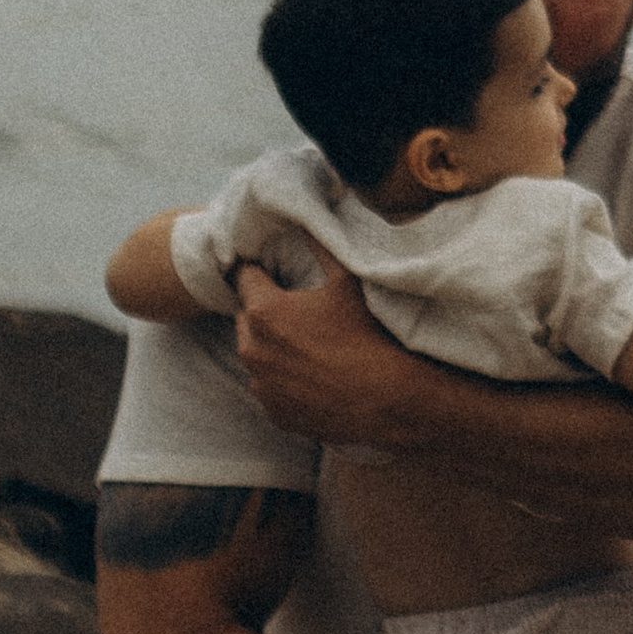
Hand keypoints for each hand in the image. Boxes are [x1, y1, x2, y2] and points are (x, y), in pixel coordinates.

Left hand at [233, 258, 413, 445]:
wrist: (389, 400)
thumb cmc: (369, 337)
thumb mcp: (347, 281)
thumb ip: (320, 246)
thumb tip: (305, 220)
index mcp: (264, 312)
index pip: (244, 277)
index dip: (261, 272)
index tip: (275, 272)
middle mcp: (253, 350)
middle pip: (247, 318)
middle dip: (266, 312)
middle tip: (301, 313)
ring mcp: (262, 386)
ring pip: (257, 356)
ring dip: (273, 348)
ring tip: (310, 348)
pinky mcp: (274, 413)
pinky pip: (270, 388)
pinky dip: (284, 381)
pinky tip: (314, 376)